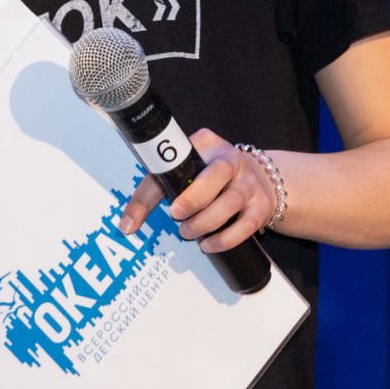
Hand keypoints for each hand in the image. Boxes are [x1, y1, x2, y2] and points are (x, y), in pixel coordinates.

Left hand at [116, 128, 273, 251]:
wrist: (262, 180)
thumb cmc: (211, 176)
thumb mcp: (185, 171)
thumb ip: (155, 190)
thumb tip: (126, 225)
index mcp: (205, 143)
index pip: (179, 158)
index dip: (167, 180)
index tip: (161, 204)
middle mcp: (231, 158)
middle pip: (215, 175)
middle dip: (193, 200)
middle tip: (176, 216)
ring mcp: (250, 182)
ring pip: (230, 201)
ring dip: (206, 222)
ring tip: (188, 232)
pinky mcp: (261, 206)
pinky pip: (245, 225)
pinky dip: (224, 239)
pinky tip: (209, 245)